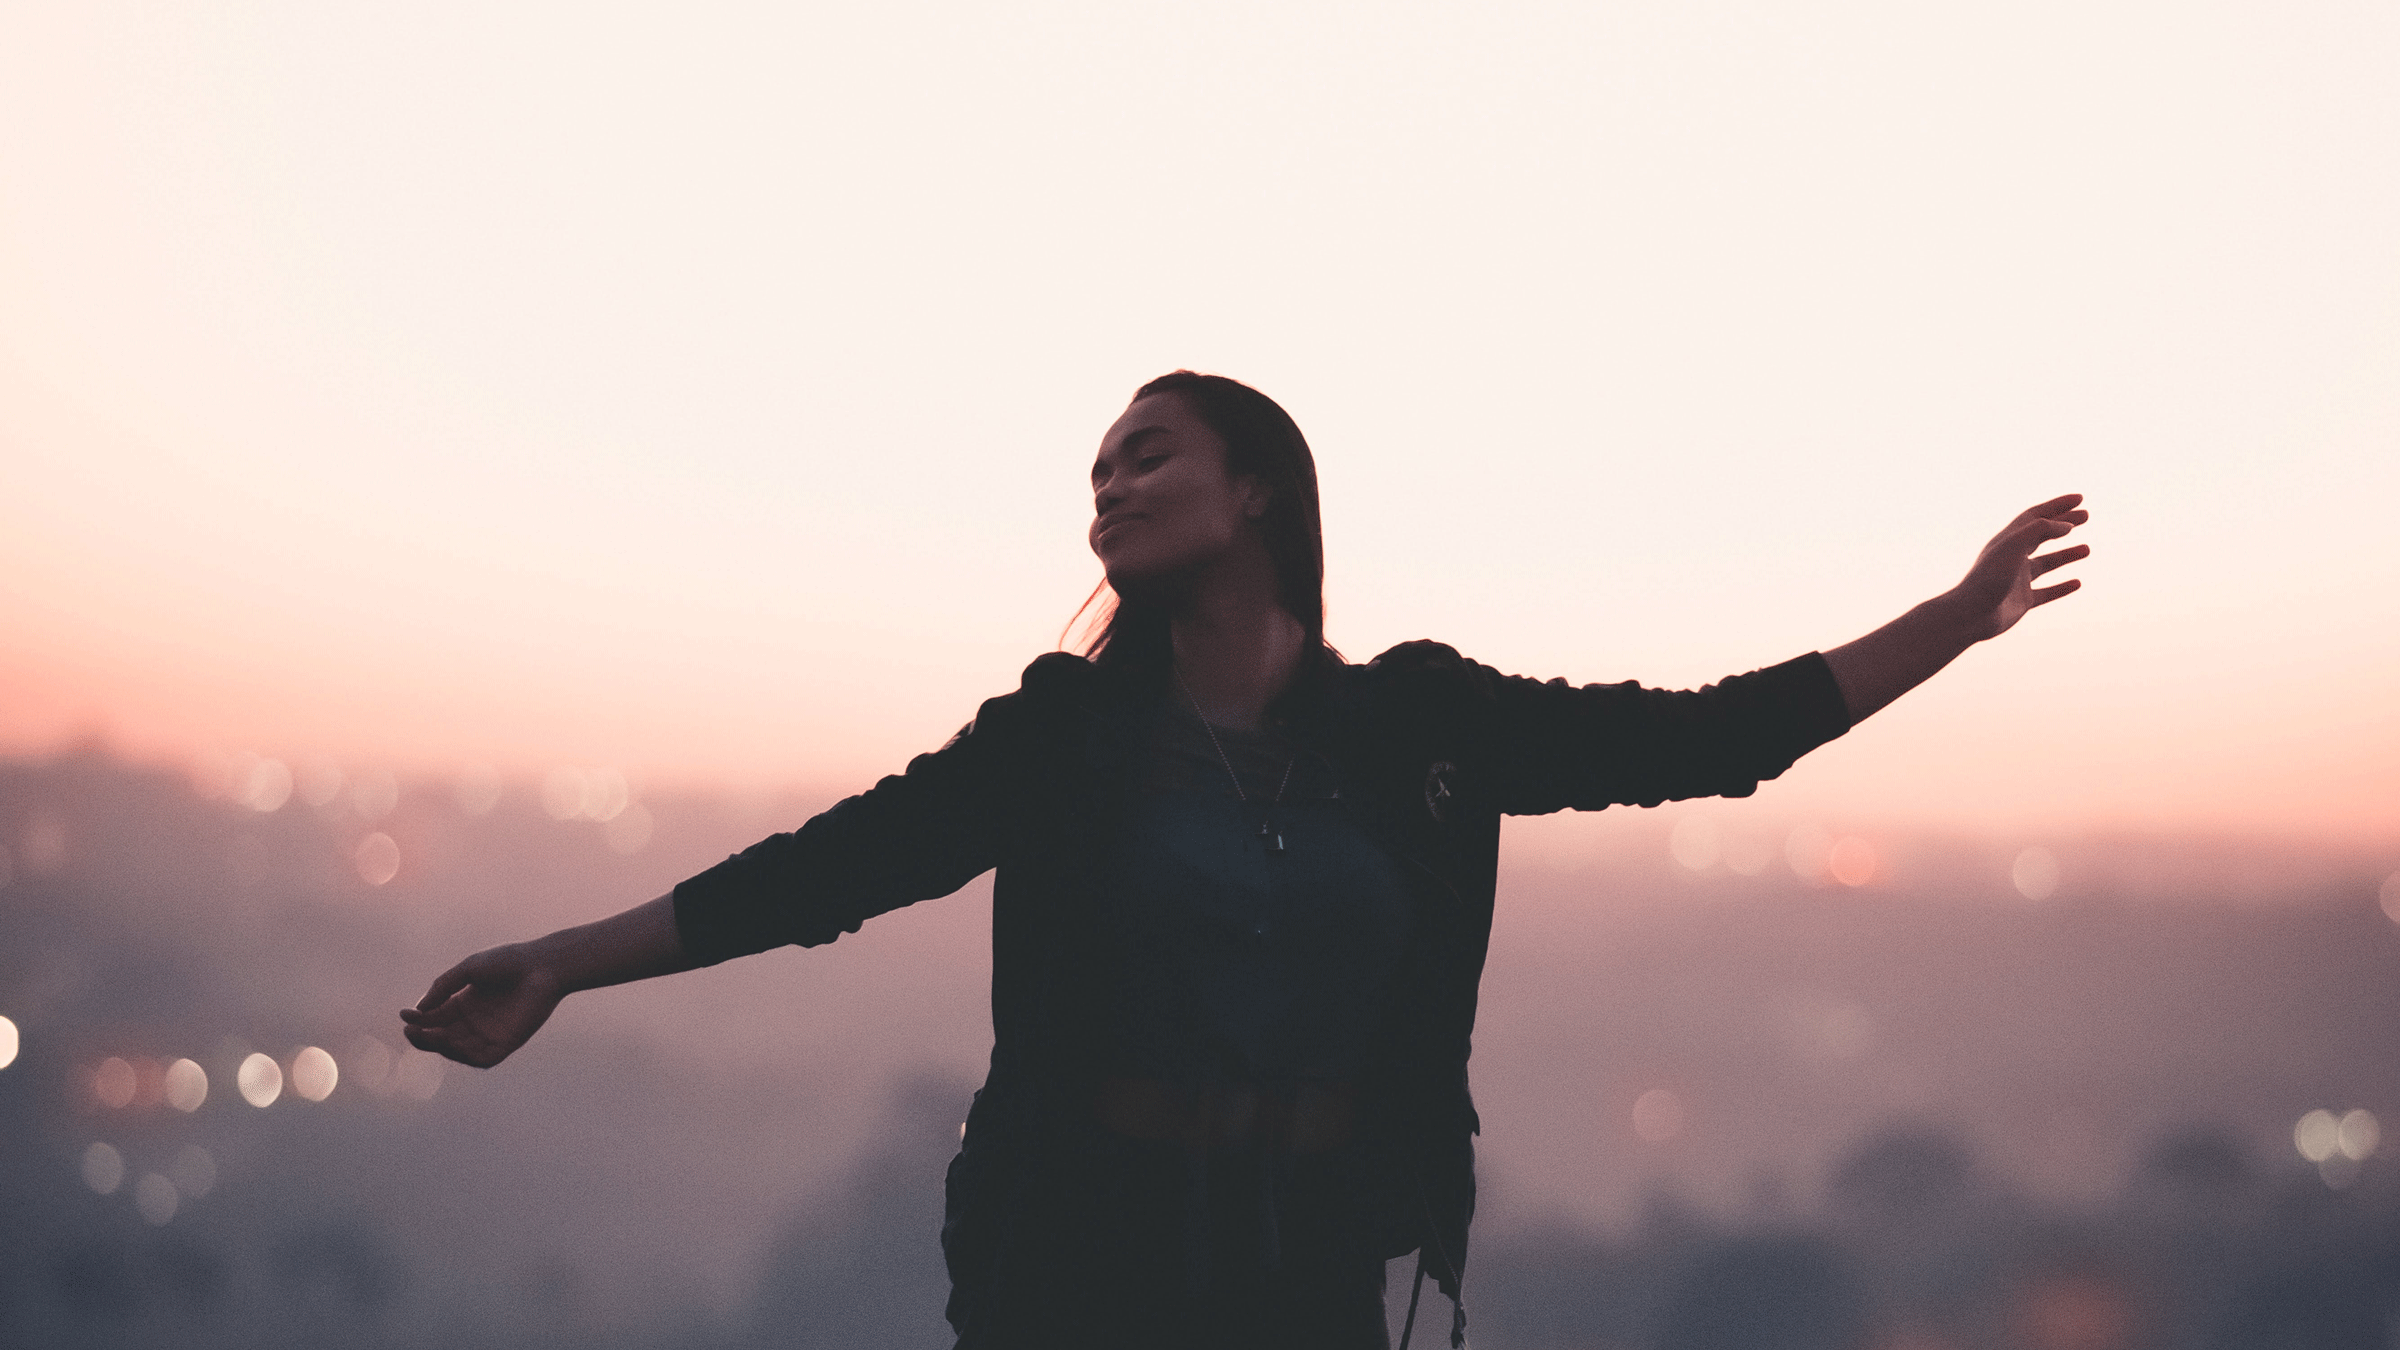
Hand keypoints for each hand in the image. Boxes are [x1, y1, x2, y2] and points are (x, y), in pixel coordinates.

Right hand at [400, 943, 566, 1068]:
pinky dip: (464, 1056)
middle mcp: (475, 1022)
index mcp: (464, 1003)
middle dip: (423, 1037)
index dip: (417, 1020)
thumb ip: (444, 987)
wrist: (544, 965)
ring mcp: (490, 1034)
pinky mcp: (507, 1044)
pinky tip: (451, 1043)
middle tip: (411, 1031)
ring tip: (429, 1034)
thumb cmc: (508, 962)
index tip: (404, 1015)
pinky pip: (481, 1059)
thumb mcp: (469, 970)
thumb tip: (417, 1010)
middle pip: (441, 1038)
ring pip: (457, 1051)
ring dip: (439, 1046)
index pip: (434, 1019)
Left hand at [1949, 493, 2089, 641]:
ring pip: (2046, 564)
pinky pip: (2047, 592)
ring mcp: (2018, 580)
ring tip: (2087, 549)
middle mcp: (2012, 558)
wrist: (1971, 615)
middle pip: (2041, 536)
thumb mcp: (2014, 546)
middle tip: (2086, 516)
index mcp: (2007, 541)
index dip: (2057, 506)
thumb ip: (2040, 530)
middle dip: (2063, 524)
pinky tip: (2077, 583)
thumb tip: (2067, 526)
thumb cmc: (1989, 578)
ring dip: (2066, 555)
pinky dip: (2062, 587)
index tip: (2080, 499)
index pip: (2035, 516)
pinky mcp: (2022, 601)